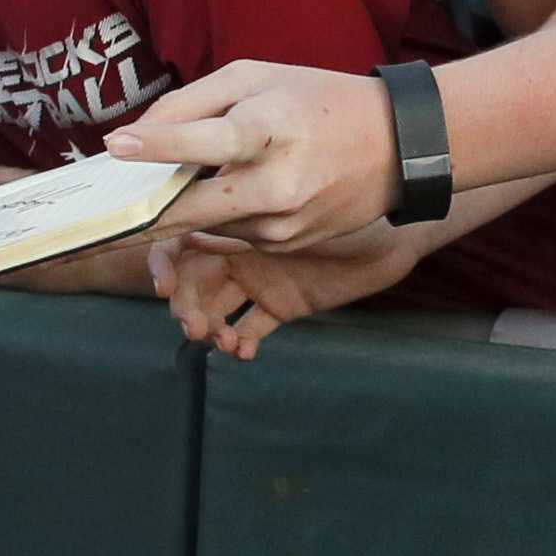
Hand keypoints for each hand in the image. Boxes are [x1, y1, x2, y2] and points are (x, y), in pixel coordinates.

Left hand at [102, 59, 395, 248]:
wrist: (396, 148)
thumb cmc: (316, 100)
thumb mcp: (256, 78)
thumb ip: (192, 103)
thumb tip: (134, 135)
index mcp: (271, 129)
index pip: (208, 140)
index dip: (160, 146)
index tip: (115, 147)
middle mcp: (277, 184)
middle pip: (191, 209)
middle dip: (136, 219)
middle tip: (83, 229)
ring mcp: (282, 223)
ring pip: (202, 225)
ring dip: (171, 215)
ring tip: (145, 194)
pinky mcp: (284, 245)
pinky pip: (226, 235)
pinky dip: (207, 219)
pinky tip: (209, 196)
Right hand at [148, 224, 417, 357]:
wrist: (391, 232)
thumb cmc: (347, 204)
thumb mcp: (297, 204)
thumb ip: (251, 215)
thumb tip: (212, 222)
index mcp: (233, 221)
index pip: (181, 243)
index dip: (165, 265)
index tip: (164, 287)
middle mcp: (239, 250)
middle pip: (193, 282)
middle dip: (187, 307)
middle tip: (197, 327)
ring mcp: (259, 279)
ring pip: (216, 309)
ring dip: (210, 328)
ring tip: (222, 342)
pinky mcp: (281, 304)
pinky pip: (252, 327)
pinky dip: (242, 341)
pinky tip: (246, 351)